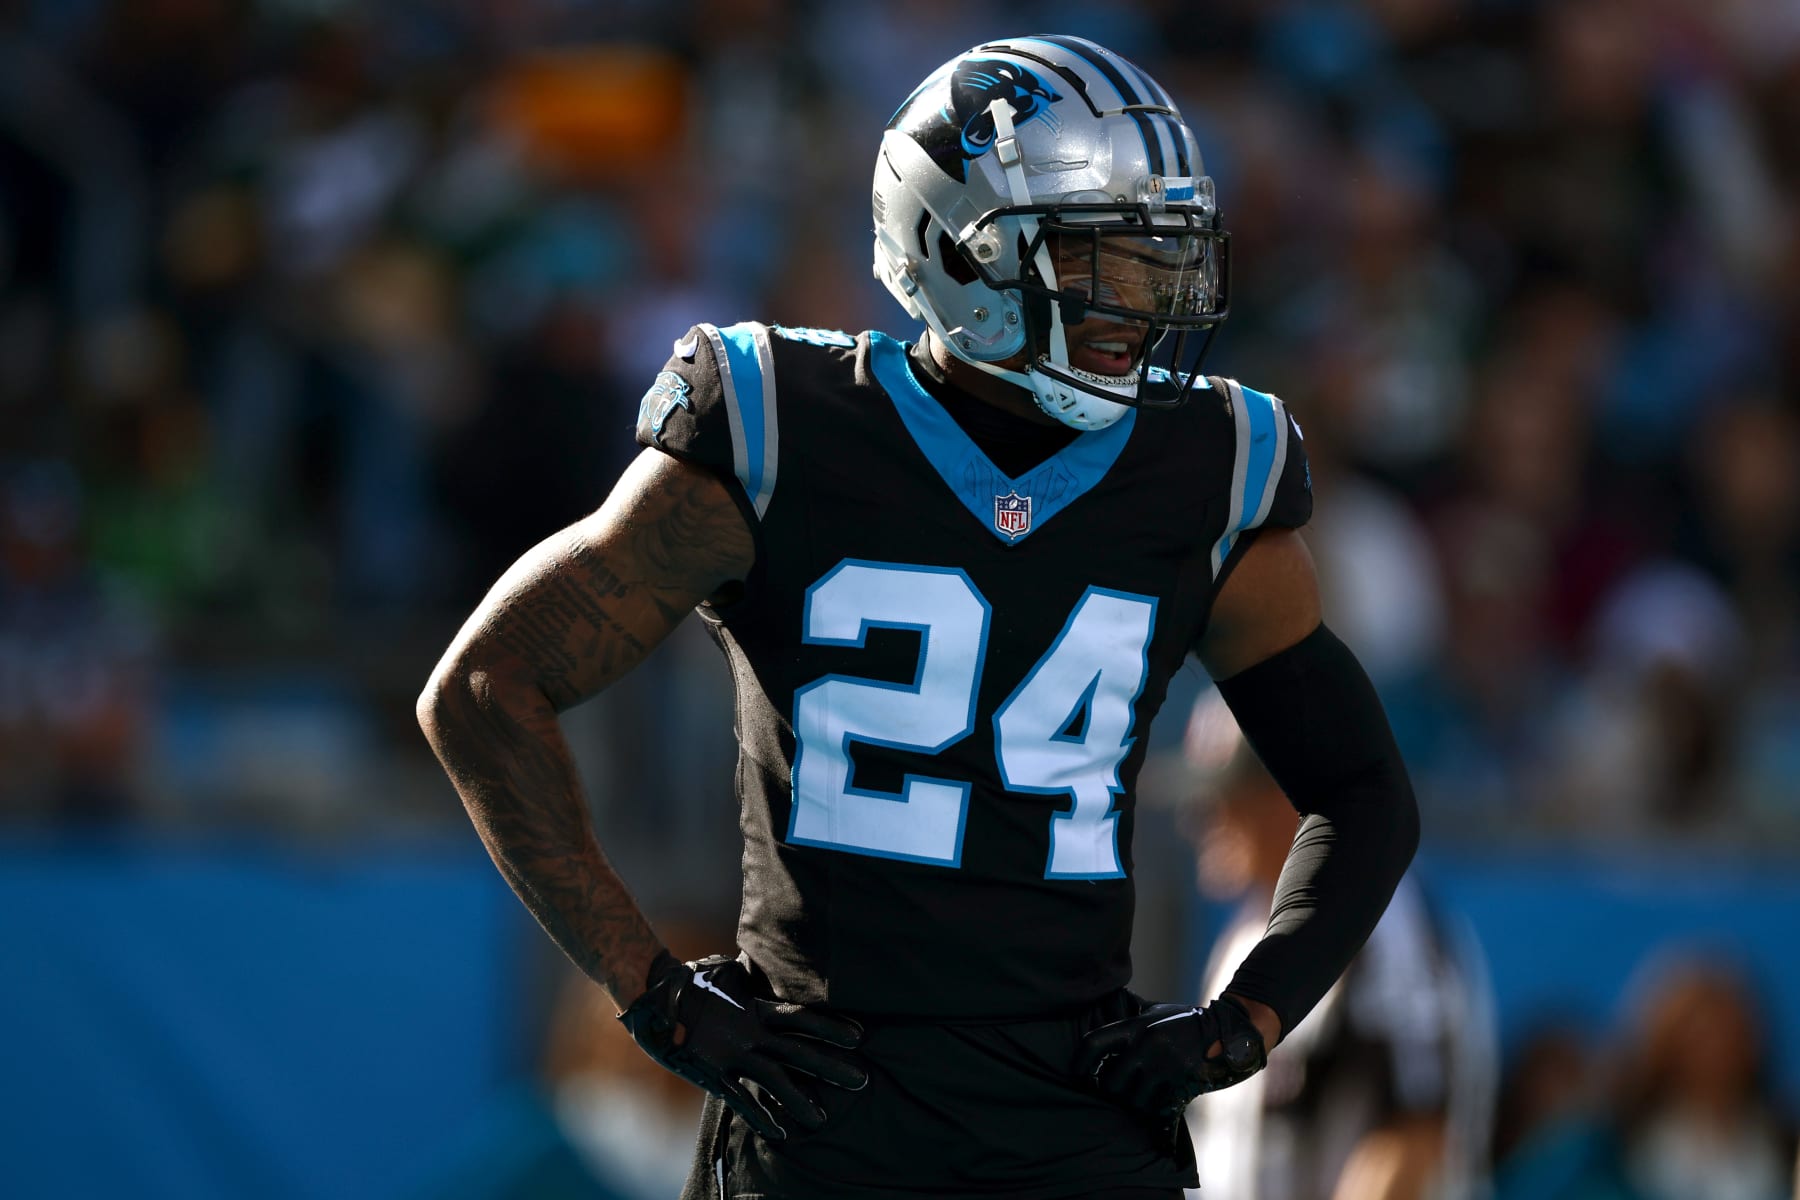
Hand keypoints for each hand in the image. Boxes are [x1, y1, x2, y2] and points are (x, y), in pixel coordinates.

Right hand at [618, 952, 867, 1139]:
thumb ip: (754, 976)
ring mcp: (730, 1054)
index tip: (859, 1036)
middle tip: (862, 1081)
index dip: (830, 1026)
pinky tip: (780, 1132)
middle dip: (830, 1066)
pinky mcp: (710, 1072)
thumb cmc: (693, 979)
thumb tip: (772, 957)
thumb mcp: (730, 973)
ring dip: (799, 1099)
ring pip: (773, 1080)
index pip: (801, 1017)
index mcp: (755, 1006)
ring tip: (823, 1119)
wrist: (651, 993)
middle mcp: (749, 1031)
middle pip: (798, 1051)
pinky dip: (759, 1115)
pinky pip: (739, 1098)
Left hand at [1074, 994, 1268, 1148]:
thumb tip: (1103, 1019)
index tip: (1076, 1075)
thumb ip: (1132, 1020)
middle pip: (1112, 1083)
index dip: (1079, 1063)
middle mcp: (1147, 1046)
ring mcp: (1166, 1067)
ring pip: (1134, 1101)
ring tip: (1141, 1097)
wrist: (1229, 1031)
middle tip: (1118, 1092)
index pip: (1094, 1044)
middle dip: (1112, 1091)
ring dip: (1135, 1104)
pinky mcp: (1183, 1085)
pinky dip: (1155, 1111)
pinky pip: (1158, 1109)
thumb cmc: (1187, 1021)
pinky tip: (1157, 1105)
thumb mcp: (1156, 1012)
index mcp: (1137, 1026)